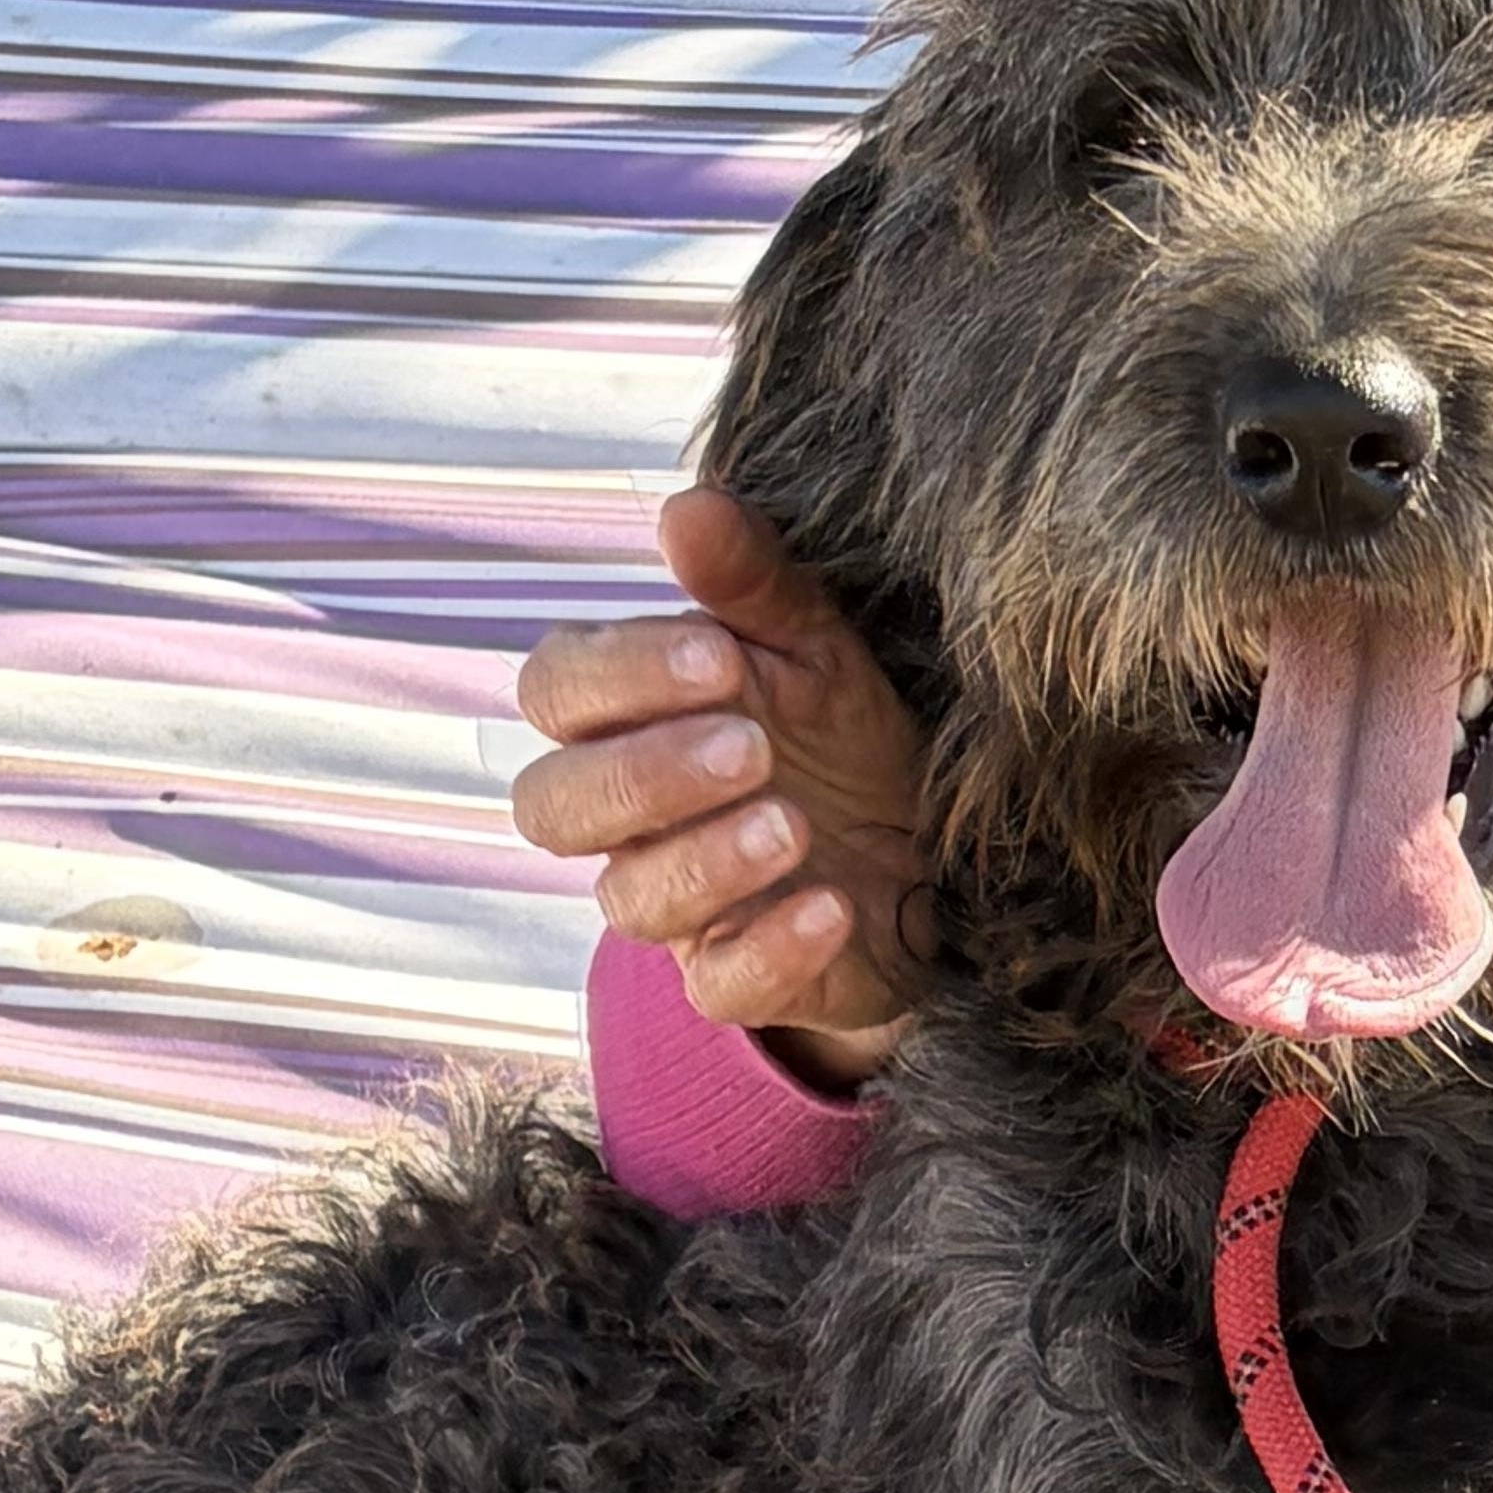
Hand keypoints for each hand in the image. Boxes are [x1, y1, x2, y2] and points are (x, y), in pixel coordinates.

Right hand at [512, 487, 931, 1087]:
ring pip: (627, 899)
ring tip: (792, 822)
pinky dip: (770, 948)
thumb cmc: (848, 741)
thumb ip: (752, 587)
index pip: (556, 692)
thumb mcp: (817, 651)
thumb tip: (686, 506)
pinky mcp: (740, 979)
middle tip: (752, 745)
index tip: (719, 656)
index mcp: (628, 720)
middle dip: (644, 774)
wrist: (939, 858)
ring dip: (704, 859)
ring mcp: (680, 907)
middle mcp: (632, 819)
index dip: (618, 678)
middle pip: (554, 805)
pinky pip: (718, 985)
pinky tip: (830, 907)